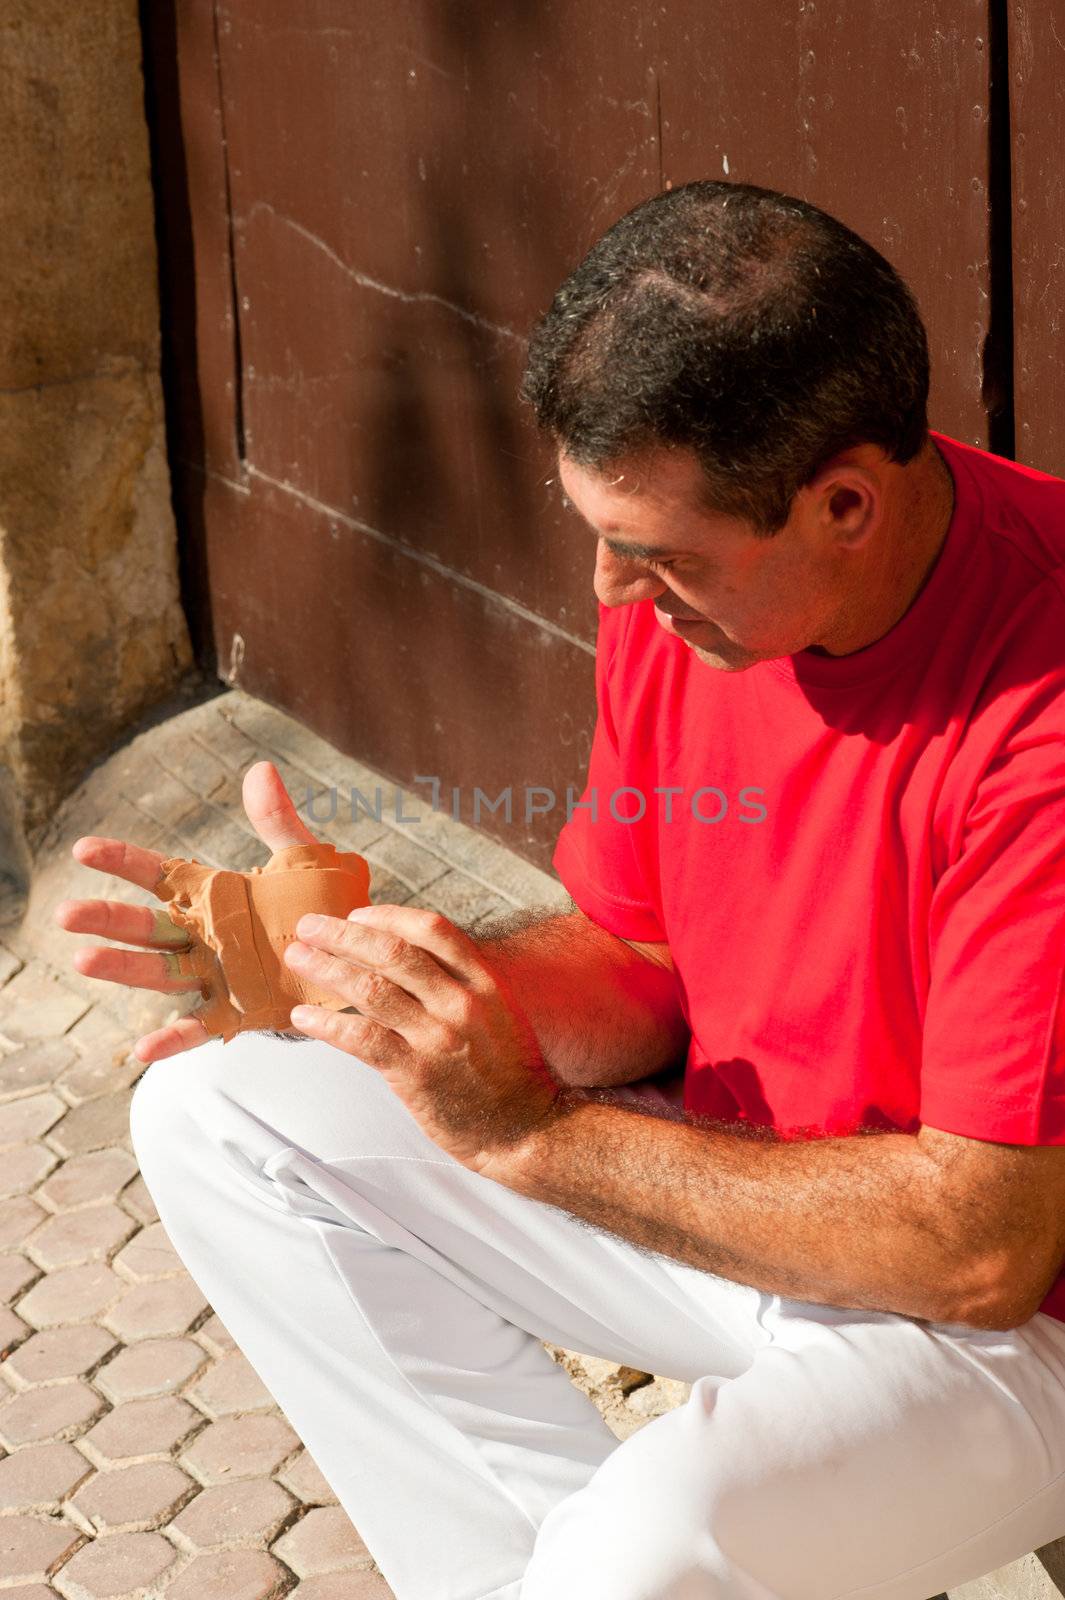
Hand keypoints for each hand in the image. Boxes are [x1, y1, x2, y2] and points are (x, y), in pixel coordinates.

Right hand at [55, 761, 315, 1063]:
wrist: (349, 961)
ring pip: (160, 972)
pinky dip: (172, 1040)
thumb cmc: (317, 910)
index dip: (124, 861)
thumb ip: (277, 821)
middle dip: (107, 919)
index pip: (160, 874)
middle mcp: (204, 937)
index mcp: (214, 897)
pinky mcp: (236, 1012)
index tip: (85, 849)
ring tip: (85, 960)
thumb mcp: (301, 862)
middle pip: (147, 927)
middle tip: (66, 914)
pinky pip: (199, 1028)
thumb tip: (261, 770)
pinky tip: (140, 1051)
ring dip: (123, 968)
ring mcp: (214, 976)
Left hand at [284, 904, 568, 1177]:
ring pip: (370, 990)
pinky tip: (304, 1017)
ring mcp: (439, 1038)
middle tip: (310, 926)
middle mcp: (462, 1003)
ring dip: (326, 968)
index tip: (357, 914)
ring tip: (298, 957)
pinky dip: (326, 1024)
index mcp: (484, 983)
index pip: (432, 930)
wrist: (527, 1129)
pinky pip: (360, 1039)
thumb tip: (406, 960)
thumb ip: (460, 985)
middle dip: (343, 934)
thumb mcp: (499, 1013)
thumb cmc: (510, 1074)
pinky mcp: (416, 1074)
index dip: (388, 917)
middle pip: (393, 952)